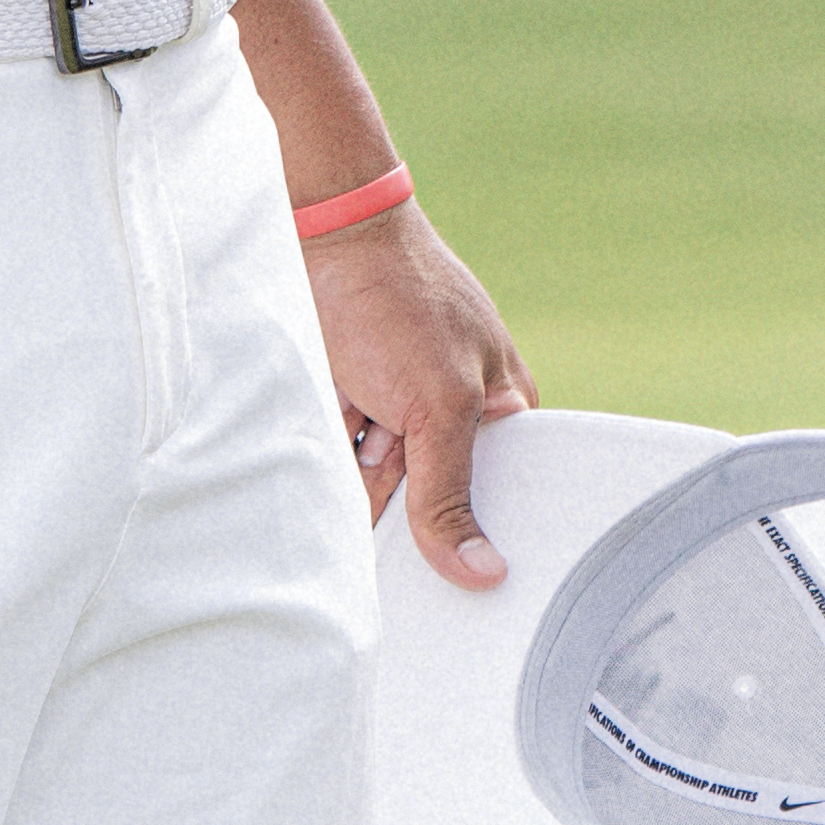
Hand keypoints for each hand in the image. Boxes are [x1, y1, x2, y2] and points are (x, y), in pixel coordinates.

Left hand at [305, 201, 534, 585]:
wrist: (320, 235)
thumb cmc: (398, 301)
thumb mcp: (438, 404)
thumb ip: (450, 495)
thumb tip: (484, 575)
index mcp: (503, 412)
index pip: (504, 501)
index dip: (480, 540)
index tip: (466, 589)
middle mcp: (452, 419)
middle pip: (434, 506)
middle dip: (407, 510)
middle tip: (395, 495)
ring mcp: (398, 417)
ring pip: (380, 494)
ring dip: (359, 487)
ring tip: (358, 435)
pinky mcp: (349, 414)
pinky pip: (339, 471)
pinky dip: (328, 467)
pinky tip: (330, 442)